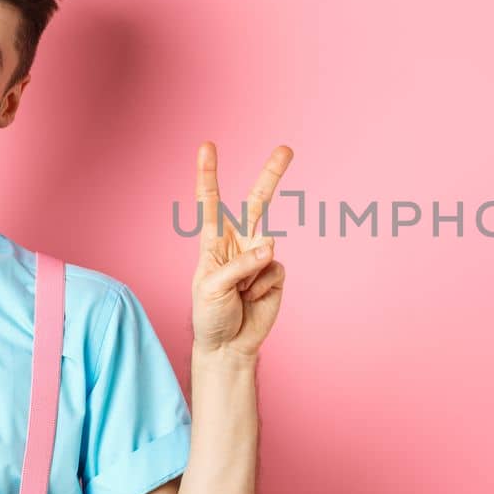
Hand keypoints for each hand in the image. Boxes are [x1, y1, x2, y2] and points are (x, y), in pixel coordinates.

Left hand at [190, 141, 292, 361]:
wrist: (228, 346)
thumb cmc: (210, 315)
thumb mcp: (211, 288)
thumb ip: (240, 264)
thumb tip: (270, 246)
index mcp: (214, 241)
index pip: (211, 202)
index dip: (208, 174)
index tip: (207, 147)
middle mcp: (239, 243)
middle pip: (258, 202)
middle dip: (272, 174)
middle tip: (286, 149)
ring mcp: (259, 257)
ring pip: (269, 242)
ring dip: (251, 271)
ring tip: (238, 294)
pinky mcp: (276, 274)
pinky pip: (275, 270)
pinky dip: (262, 286)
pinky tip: (251, 299)